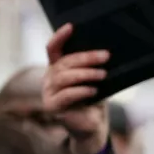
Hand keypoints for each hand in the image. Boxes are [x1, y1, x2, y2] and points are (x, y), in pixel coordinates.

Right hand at [43, 23, 109, 145]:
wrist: (93, 126)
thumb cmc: (94, 101)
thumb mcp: (94, 80)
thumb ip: (92, 68)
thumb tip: (104, 53)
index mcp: (58, 68)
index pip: (53, 48)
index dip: (60, 36)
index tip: (71, 26)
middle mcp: (49, 78)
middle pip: (64, 62)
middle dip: (86, 58)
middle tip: (105, 56)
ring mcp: (48, 92)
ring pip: (64, 77)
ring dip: (85, 74)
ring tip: (102, 74)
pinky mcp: (52, 106)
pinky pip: (65, 95)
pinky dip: (81, 91)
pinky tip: (93, 90)